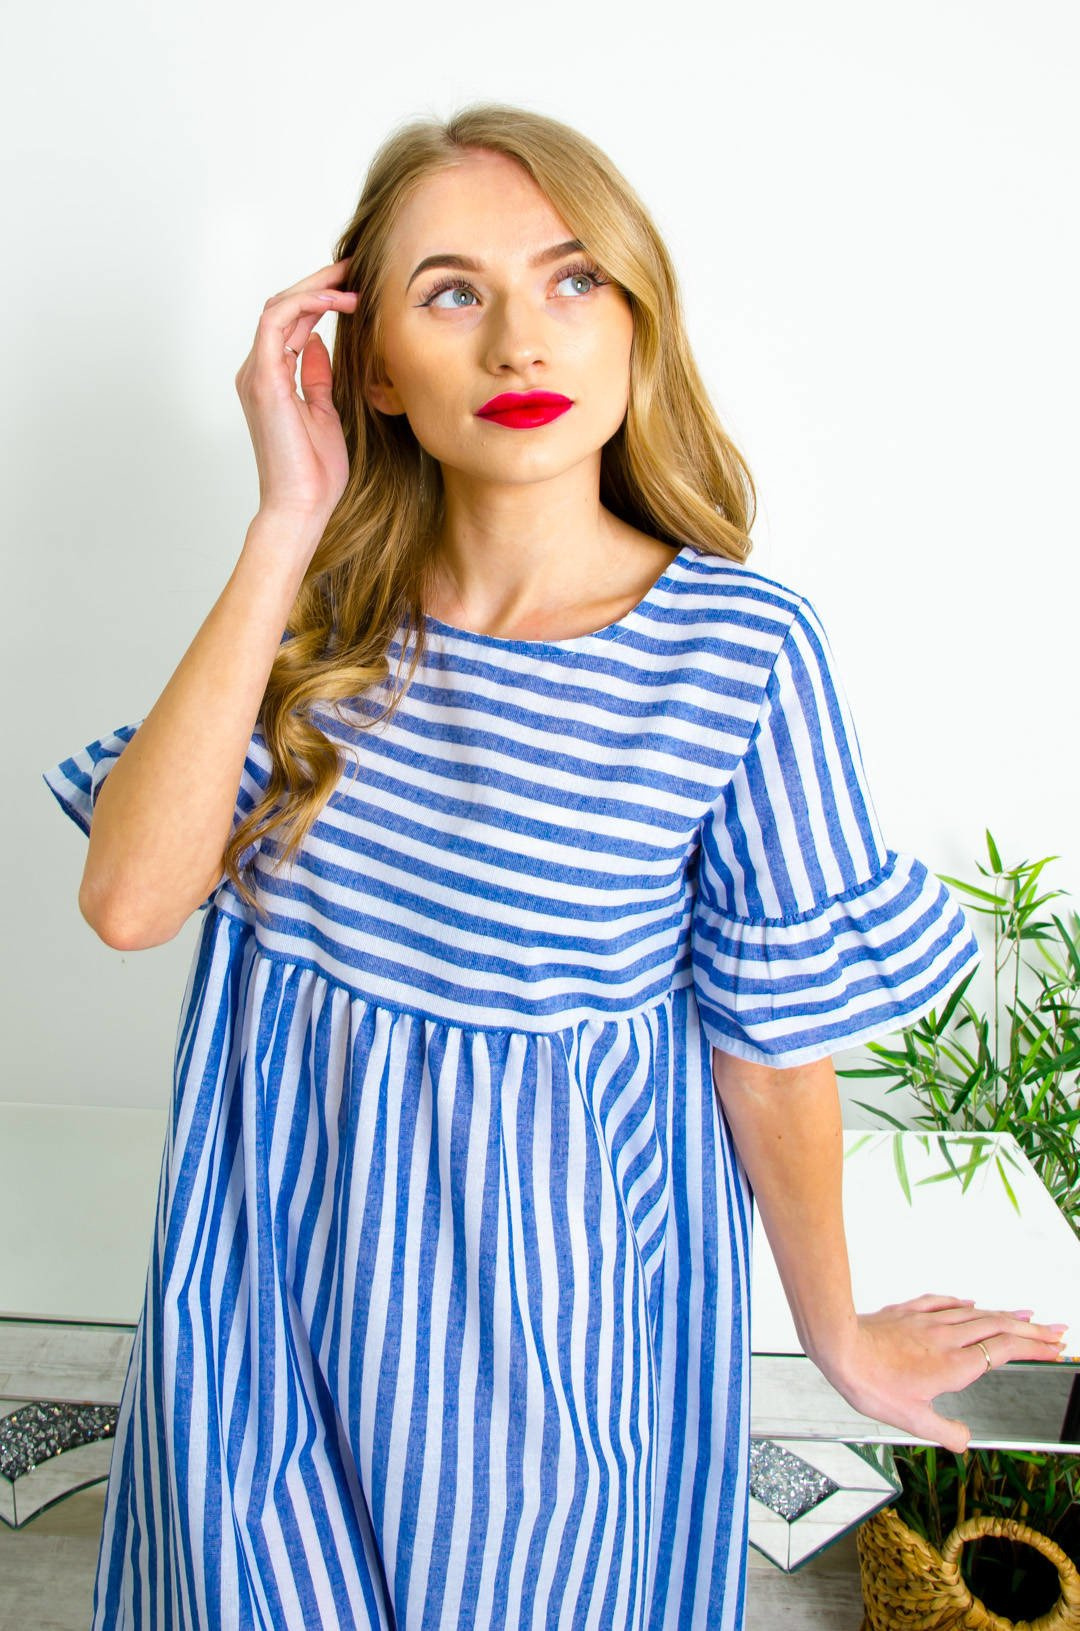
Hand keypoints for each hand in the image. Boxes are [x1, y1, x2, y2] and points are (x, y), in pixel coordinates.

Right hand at [234, 257, 359, 536]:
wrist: (300, 505)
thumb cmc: (314, 472)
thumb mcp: (324, 413)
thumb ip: (317, 376)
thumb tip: (318, 344)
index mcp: (272, 378)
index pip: (291, 323)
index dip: (320, 300)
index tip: (354, 287)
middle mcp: (259, 370)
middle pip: (283, 308)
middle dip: (319, 284)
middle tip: (354, 268)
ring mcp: (257, 373)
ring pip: (279, 307)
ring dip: (315, 288)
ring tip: (351, 280)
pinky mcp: (264, 379)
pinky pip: (278, 323)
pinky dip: (306, 305)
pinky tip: (337, 301)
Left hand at [814, 1292, 1068, 1452]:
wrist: (840, 1347)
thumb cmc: (873, 1384)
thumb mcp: (912, 1421)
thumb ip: (945, 1431)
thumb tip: (965, 1440)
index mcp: (954, 1366)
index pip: (1004, 1351)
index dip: (1033, 1347)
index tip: (1056, 1347)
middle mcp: (947, 1338)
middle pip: (998, 1327)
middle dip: (1032, 1329)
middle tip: (1058, 1329)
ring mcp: (928, 1322)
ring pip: (975, 1313)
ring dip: (1004, 1313)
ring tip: (1026, 1313)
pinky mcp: (908, 1312)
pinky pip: (943, 1303)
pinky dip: (963, 1303)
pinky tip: (970, 1302)